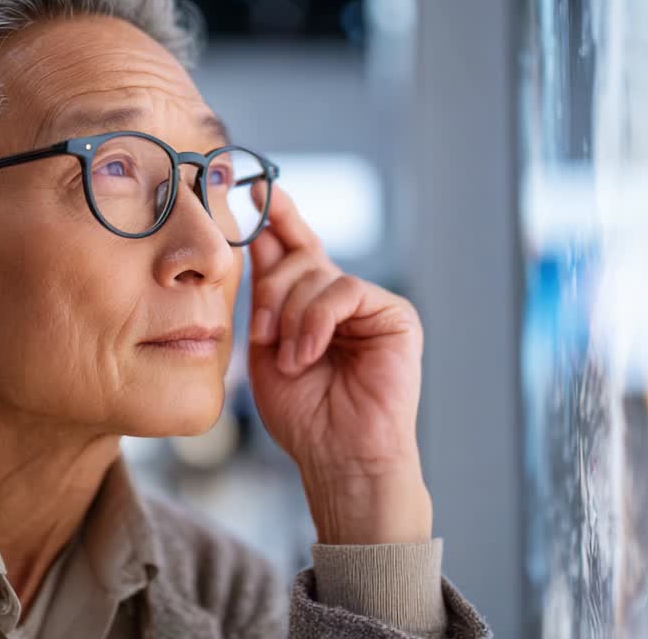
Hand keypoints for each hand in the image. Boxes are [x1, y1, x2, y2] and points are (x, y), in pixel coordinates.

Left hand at [246, 184, 431, 544]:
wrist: (338, 457)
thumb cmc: (303, 415)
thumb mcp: (266, 347)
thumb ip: (264, 297)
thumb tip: (253, 241)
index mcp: (310, 303)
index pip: (291, 246)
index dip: (274, 217)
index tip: (252, 189)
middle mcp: (341, 296)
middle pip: (298, 253)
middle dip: (270, 285)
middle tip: (261, 331)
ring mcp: (370, 303)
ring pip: (317, 272)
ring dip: (290, 316)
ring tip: (288, 359)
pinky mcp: (395, 314)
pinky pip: (343, 290)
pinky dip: (316, 322)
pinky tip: (307, 354)